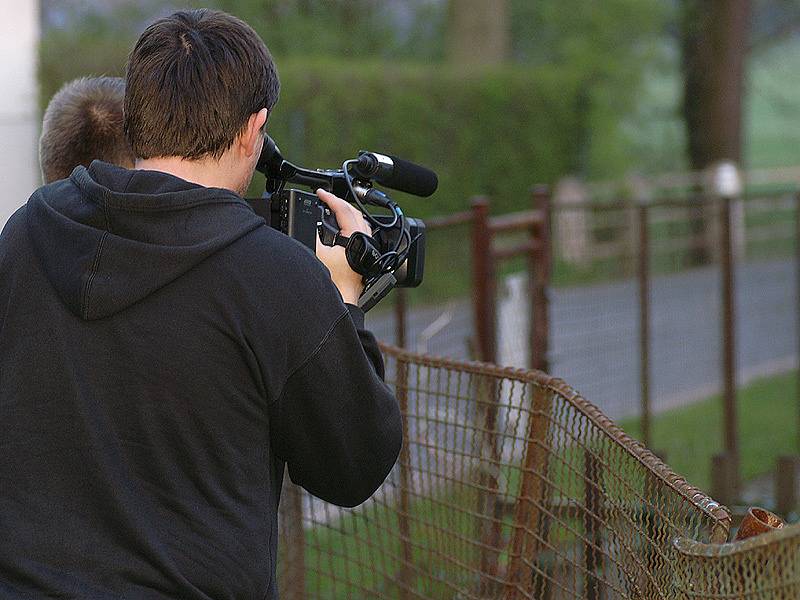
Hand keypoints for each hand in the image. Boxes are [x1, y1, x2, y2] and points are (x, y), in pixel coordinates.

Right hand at [315, 189, 370, 304]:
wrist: (345, 299)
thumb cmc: (336, 281)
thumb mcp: (318, 254)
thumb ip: (312, 235)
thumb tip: (307, 223)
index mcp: (356, 235)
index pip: (343, 209)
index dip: (330, 198)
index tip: (320, 192)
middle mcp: (365, 239)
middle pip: (354, 212)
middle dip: (339, 203)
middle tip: (325, 199)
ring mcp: (367, 246)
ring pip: (359, 222)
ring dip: (346, 213)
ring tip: (333, 210)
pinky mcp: (365, 254)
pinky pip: (360, 232)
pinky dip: (350, 225)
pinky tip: (341, 230)